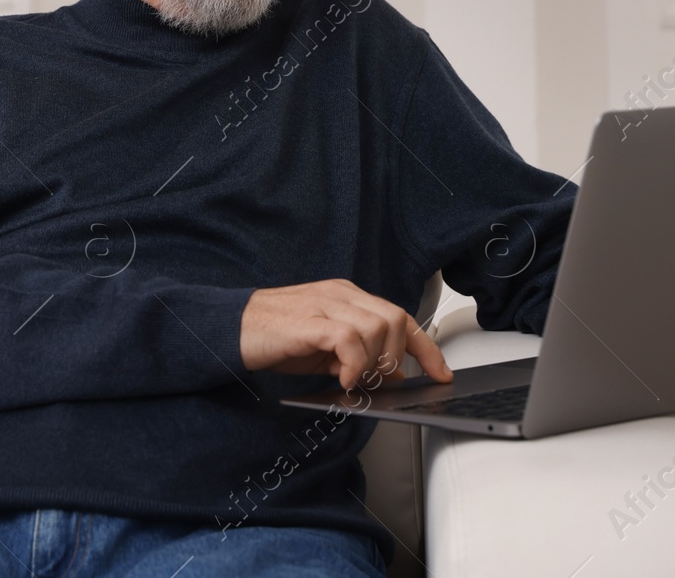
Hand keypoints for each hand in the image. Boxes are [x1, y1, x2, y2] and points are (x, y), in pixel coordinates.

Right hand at [240, 278, 453, 390]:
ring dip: (373, 362)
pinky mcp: (310, 321)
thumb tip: (390, 375)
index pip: (400, 316)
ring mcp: (326, 304)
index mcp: (348, 297)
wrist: (233, 328)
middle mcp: (341, 295)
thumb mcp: (325, 350)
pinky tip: (343, 378)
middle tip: (379, 380)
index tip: (441, 373)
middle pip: (395, 318)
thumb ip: (357, 356)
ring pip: (377, 327)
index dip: (426, 348)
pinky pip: (349, 338)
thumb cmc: (276, 338)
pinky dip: (354, 364)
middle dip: (397, 356)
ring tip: (353, 379)